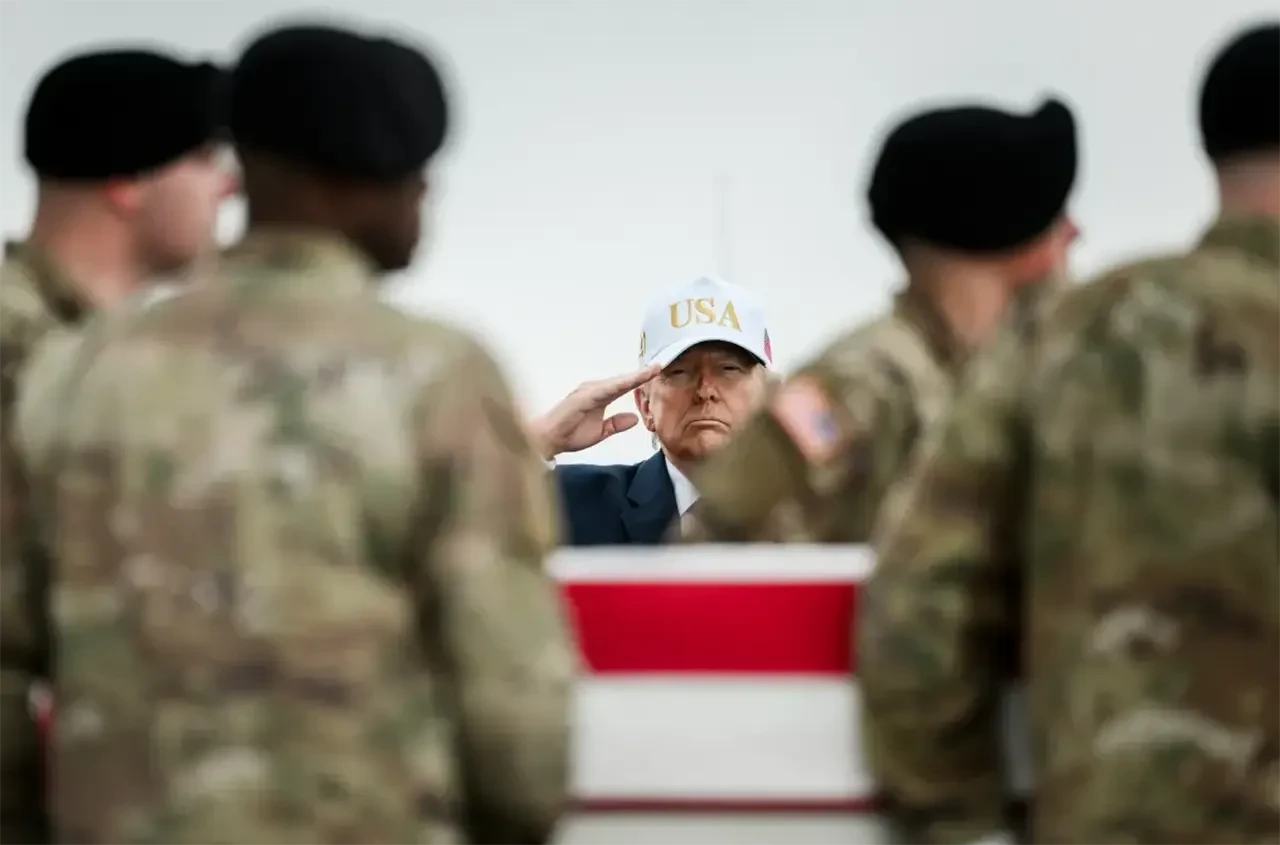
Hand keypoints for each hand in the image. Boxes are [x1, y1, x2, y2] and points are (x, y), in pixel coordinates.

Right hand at [531, 364, 660, 459]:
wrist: (549, 439)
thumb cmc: (570, 434)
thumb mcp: (600, 432)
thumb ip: (616, 424)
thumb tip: (634, 418)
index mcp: (600, 396)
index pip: (624, 386)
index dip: (640, 379)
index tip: (657, 371)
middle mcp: (595, 389)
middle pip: (622, 380)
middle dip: (641, 374)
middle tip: (660, 365)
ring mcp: (589, 391)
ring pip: (617, 382)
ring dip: (635, 376)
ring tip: (653, 369)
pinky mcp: (584, 396)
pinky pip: (607, 389)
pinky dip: (621, 384)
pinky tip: (633, 380)